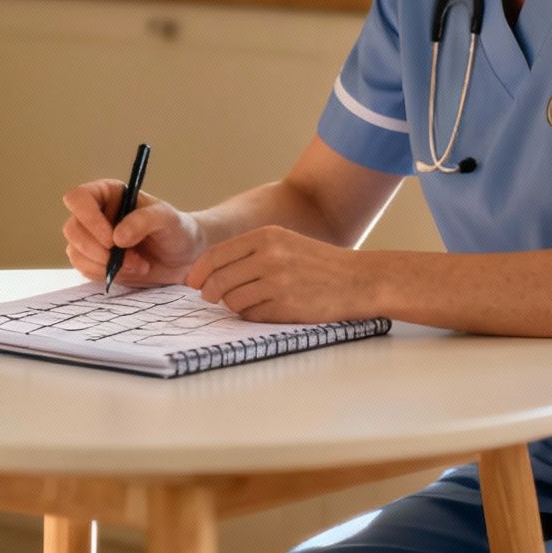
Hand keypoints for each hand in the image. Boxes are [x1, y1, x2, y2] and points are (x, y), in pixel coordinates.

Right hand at [61, 179, 204, 286]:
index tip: (112, 239)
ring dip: (106, 264)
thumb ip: (145, 221)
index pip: (78, 198)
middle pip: (72, 229)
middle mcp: (95, 214)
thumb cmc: (177, 230)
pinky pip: (85, 269)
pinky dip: (107, 274)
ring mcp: (92, 238)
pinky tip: (131, 270)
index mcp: (108, 194)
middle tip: (132, 259)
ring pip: (76, 252)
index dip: (88, 219)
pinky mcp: (94, 260)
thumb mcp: (168, 219)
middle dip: (100, 250)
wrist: (184, 259)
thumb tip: (117, 237)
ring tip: (139, 264)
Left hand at [184, 225, 366, 323]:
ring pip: (232, 301)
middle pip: (218, 280)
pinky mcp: (286, 306)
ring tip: (250, 301)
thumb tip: (207, 273)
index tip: (192, 283)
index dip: (199, 272)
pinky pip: (252, 316)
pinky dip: (252, 316)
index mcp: (266, 236)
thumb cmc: (318, 263)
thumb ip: (249, 253)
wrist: (359, 279)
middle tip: (210, 298)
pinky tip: (267, 309)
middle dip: (210, 293)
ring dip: (234, 305)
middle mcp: (269, 256)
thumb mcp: (284, 243)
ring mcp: (278, 282)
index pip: (216, 255)